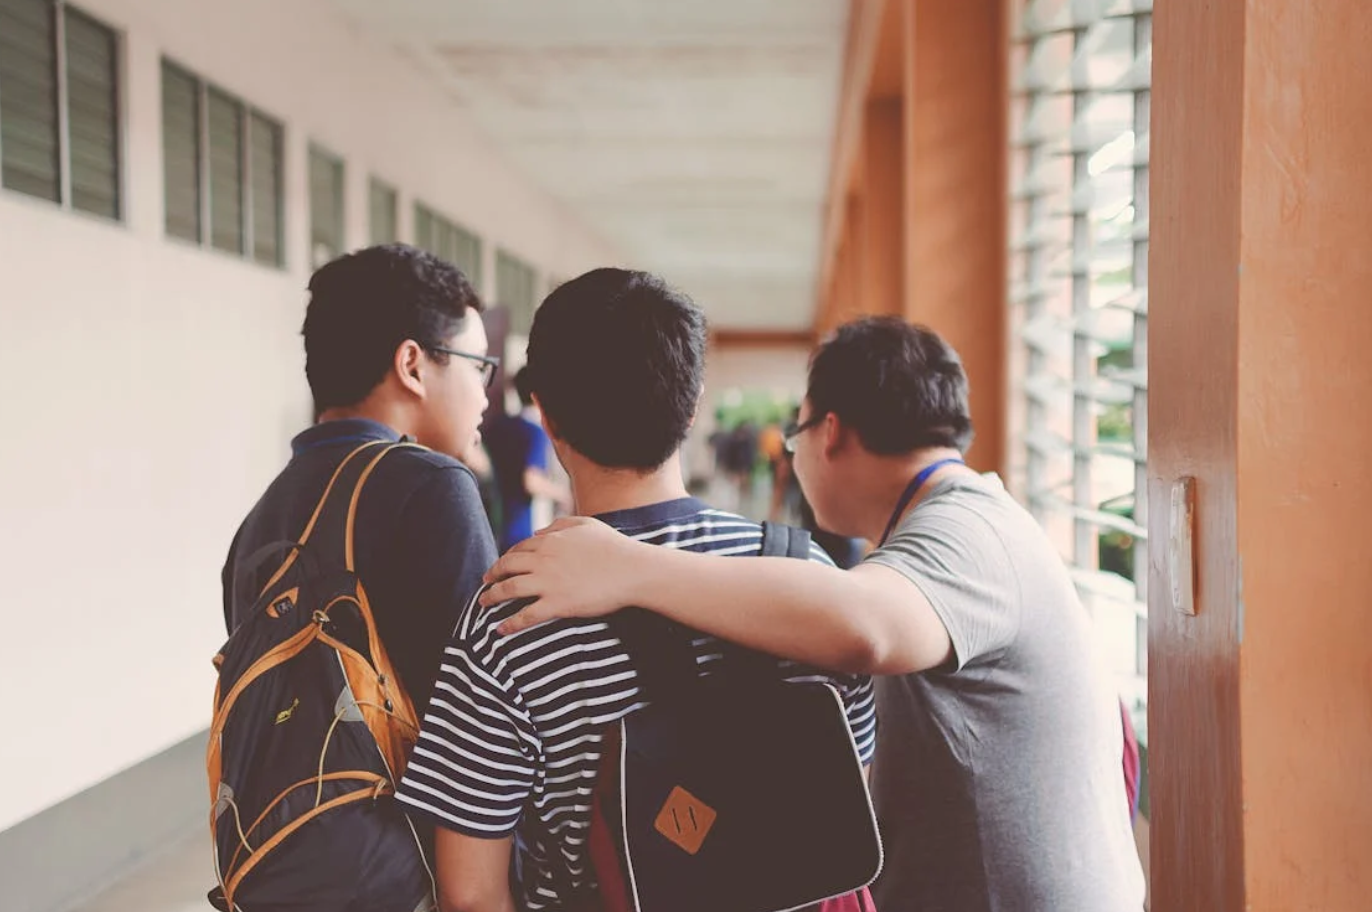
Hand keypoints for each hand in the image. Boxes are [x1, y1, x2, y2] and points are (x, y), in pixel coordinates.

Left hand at [480, 517, 649, 633]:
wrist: (632, 570)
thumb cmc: (615, 546)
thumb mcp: (587, 524)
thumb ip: (560, 524)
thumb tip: (539, 531)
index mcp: (550, 540)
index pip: (518, 549)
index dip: (506, 558)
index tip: (501, 566)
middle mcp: (543, 559)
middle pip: (507, 567)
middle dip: (492, 575)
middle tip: (485, 583)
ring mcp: (548, 582)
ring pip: (509, 589)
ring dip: (492, 597)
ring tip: (483, 604)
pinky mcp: (557, 604)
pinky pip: (525, 616)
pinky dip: (509, 624)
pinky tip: (500, 630)